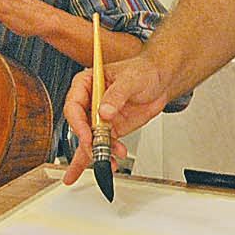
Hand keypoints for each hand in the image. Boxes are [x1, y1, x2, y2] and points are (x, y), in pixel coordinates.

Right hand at [62, 51, 177, 185]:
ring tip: (108, 163)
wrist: (161, 81)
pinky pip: (104, 145)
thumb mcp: (130, 79)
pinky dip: (107, 156)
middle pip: (80, 127)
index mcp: (86, 84)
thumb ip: (117, 95)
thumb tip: (104, 111)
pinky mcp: (111, 129)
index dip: (78, 124)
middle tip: (97, 153)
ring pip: (89, 140)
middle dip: (88, 143)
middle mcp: (89, 102)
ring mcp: (99, 117)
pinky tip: (112, 163)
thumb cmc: (143, 71)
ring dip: (97, 153)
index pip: (73, 106)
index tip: (87, 136)